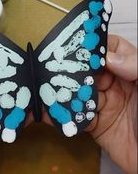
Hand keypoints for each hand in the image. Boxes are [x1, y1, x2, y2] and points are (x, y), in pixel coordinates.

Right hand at [43, 35, 136, 173]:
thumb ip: (136, 66)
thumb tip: (109, 57)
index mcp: (131, 71)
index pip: (110, 50)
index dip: (94, 46)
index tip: (76, 46)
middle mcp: (116, 86)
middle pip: (88, 71)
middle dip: (71, 69)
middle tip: (50, 67)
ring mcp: (105, 106)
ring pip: (79, 94)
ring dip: (63, 92)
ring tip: (46, 90)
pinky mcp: (97, 127)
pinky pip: (77, 117)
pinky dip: (64, 115)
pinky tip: (53, 113)